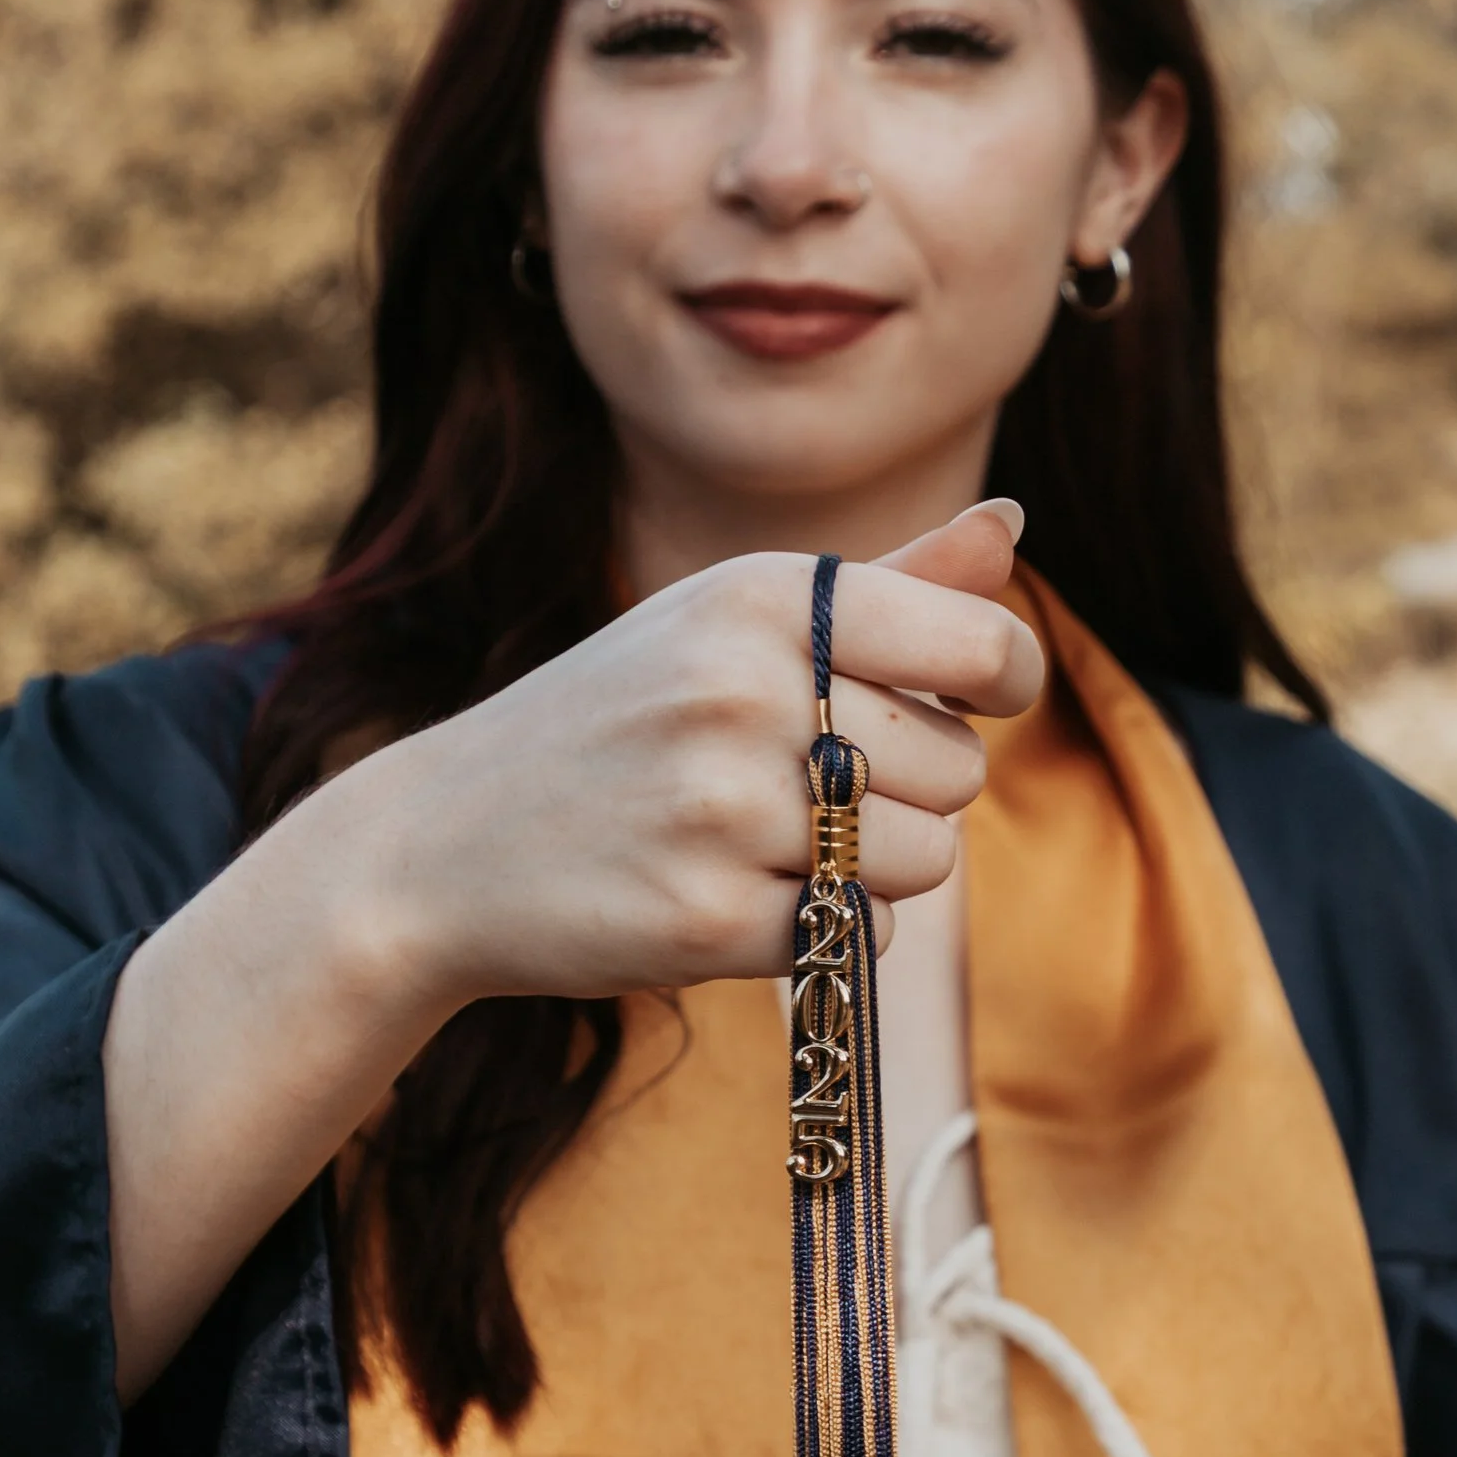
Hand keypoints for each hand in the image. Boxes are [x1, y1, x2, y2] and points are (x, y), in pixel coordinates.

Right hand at [341, 498, 1042, 1013]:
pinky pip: (859, 935)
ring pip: (926, 859)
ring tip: (772, 841)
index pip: (978, 644)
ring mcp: (723, 807)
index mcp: (763, 597)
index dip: (1002, 682)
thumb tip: (1013, 521)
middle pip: (958, 769)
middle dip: (910, 790)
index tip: (970, 701)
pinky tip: (738, 896)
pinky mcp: (707, 917)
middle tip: (808, 784)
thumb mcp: (730, 621)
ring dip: (874, 868)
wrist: (443, 846)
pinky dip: (822, 930)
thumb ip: (889, 581)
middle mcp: (745, 688)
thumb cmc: (619, 720)